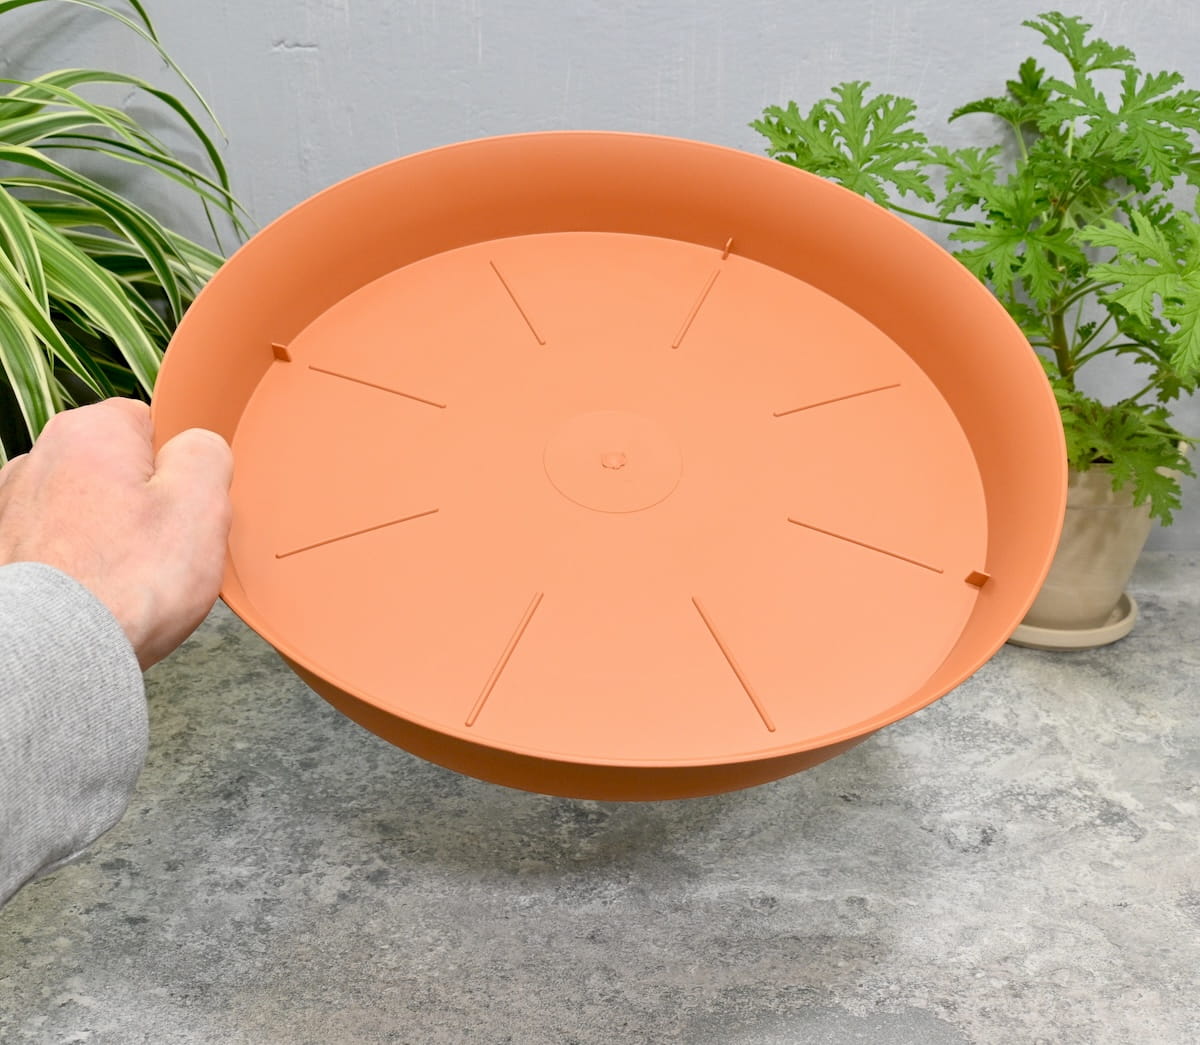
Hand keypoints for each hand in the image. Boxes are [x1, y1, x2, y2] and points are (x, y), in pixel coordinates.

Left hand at [0, 398, 232, 668]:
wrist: (51, 656)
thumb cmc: (125, 584)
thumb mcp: (202, 504)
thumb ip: (207, 454)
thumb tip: (197, 448)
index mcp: (89, 431)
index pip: (151, 424)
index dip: (180, 467)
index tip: (189, 507)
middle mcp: (38, 459)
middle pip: (116, 470)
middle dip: (144, 506)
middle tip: (169, 551)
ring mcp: (10, 510)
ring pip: (86, 512)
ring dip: (109, 540)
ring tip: (131, 585)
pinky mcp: (4, 556)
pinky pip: (59, 551)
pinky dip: (78, 570)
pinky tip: (96, 600)